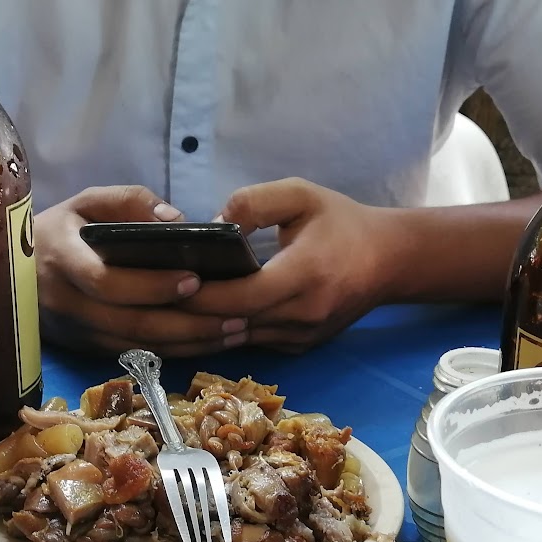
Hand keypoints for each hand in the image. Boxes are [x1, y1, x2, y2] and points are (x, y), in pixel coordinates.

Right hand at [35, 185, 249, 356]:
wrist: (12, 268)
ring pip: (137, 347)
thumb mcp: (86, 202)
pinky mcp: (85, 348)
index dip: (151, 286)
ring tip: (235, 332)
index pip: (106, 281)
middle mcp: (65, 302)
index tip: (194, 280)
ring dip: (190, 343)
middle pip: (130, 323)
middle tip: (235, 317)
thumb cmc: (60, 228)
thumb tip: (176, 220)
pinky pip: (134, 356)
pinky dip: (174, 351)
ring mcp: (74, 331)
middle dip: (187, 324)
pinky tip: (209, 342)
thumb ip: (129, 202)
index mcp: (62, 257)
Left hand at [182, 178, 393, 351]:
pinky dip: (225, 332)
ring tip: (165, 309)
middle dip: (190, 314)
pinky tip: (198, 317)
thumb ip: (253, 202)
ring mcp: (302, 336)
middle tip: (151, 297)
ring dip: (203, 328)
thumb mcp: (301, 194)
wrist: (390, 260)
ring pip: (239, 340)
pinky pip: (253, 343)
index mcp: (305, 274)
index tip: (167, 280)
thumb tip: (212, 226)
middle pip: (233, 324)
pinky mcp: (300, 346)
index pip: (240, 297)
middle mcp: (303, 314)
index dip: (201, 294)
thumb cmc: (342, 222)